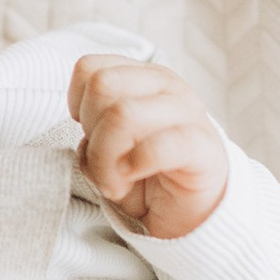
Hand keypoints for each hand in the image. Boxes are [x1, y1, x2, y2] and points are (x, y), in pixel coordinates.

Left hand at [71, 52, 230, 241]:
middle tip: (104, 164)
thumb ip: (91, 134)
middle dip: (91, 131)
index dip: (77, 105)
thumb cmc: (148, 175)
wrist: (197, 210)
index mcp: (141, 77)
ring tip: (116, 183)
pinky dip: (135, 164)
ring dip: (106, 158)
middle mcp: (165, 86)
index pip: (90, 68)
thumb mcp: (109, 149)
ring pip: (122, 113)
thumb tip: (84, 141)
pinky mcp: (202, 145)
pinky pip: (159, 145)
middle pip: (103, 85)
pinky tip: (132, 178)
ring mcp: (187, 112)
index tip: (89, 135)